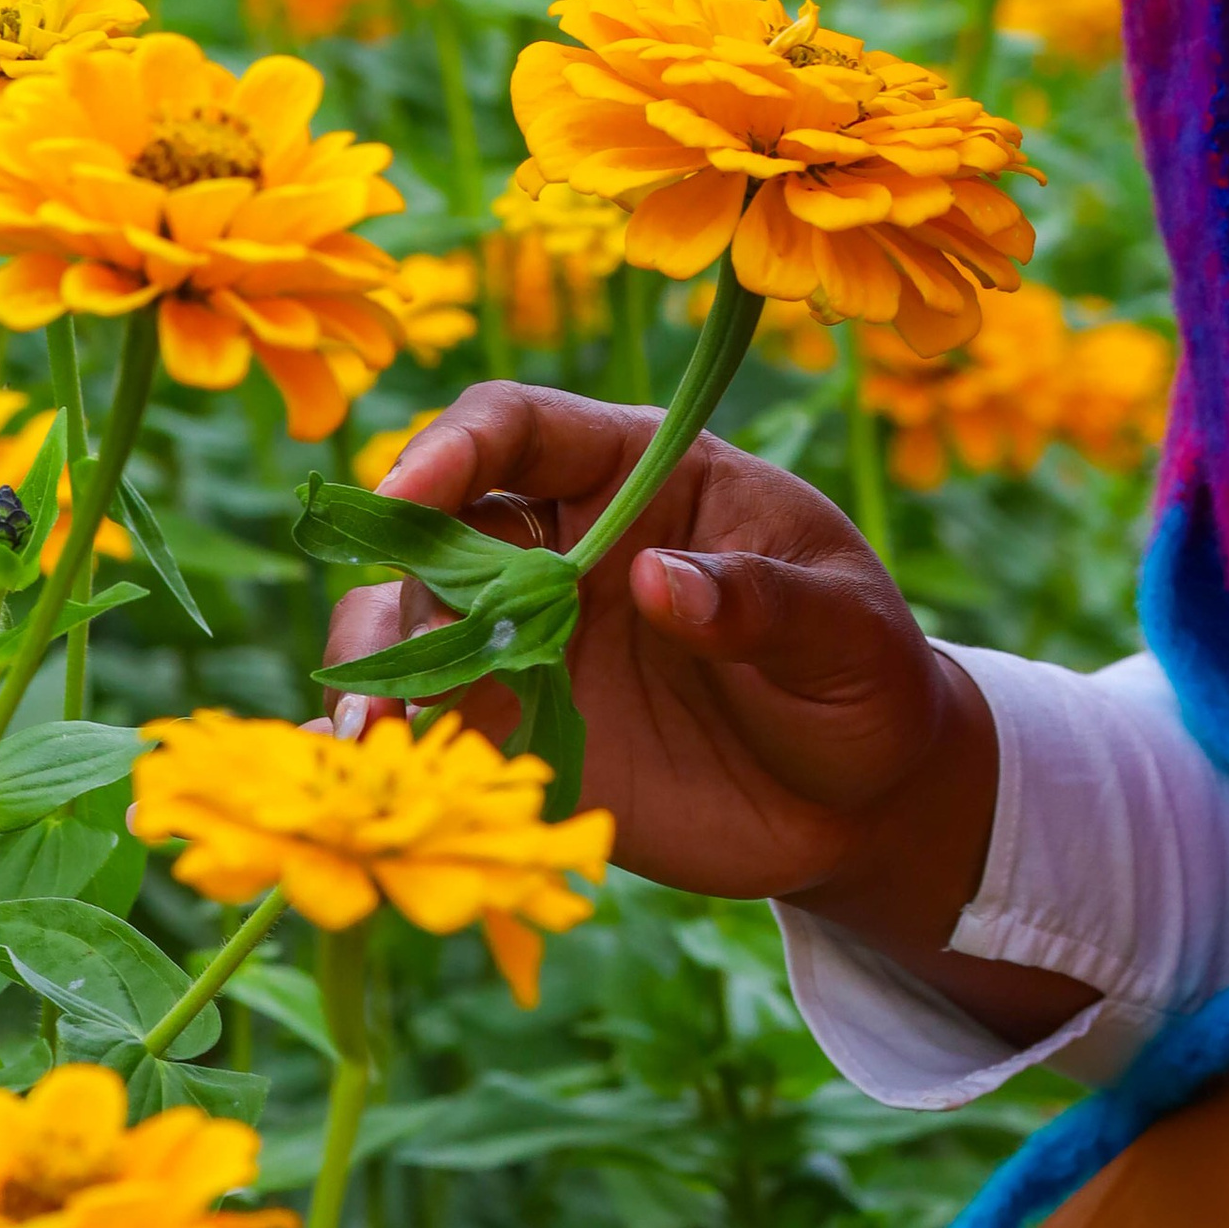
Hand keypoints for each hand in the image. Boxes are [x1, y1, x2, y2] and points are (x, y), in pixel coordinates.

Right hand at [325, 386, 983, 928]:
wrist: (862, 800)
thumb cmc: (865, 676)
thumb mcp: (847, 631)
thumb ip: (763, 602)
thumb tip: (656, 579)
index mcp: (644, 473)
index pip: (519, 427)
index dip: (452, 449)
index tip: (404, 496)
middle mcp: (566, 543)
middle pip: (441, 526)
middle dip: (403, 576)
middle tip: (405, 655)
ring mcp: (533, 638)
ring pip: (409, 619)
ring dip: (376, 663)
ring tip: (374, 732)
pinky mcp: (520, 730)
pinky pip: (426, 716)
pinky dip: (382, 735)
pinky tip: (363, 765)